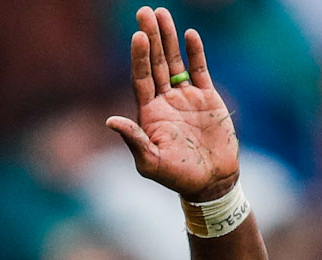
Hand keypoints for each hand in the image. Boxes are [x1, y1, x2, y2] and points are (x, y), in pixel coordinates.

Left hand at [107, 7, 239, 201]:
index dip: (139, 56)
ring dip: (169, 38)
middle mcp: (164, 100)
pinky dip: (196, 52)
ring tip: (162, 14)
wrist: (212, 181)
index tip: (138, 35)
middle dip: (150, 37)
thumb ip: (133, 140)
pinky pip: (199, 69)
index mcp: (149, 113)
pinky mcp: (206, 98)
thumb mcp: (151, 163)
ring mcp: (185, 97)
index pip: (141, 77)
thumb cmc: (178, 177)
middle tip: (145, 12)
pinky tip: (190, 34)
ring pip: (175, 61)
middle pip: (155, 62)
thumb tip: (110, 121)